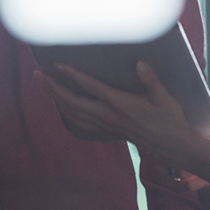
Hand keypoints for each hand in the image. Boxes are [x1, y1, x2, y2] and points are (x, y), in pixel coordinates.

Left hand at [34, 61, 198, 163]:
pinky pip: (79, 122)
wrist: (172, 145)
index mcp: (120, 104)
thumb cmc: (169, 118)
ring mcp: (105, 124)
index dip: (72, 75)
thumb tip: (140, 64)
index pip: (90, 87)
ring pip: (72, 112)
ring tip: (43, 85)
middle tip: (38, 74)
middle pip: (72, 101)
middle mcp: (108, 115)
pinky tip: (59, 105)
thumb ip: (150, 80)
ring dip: (55, 98)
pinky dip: (66, 112)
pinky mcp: (106, 130)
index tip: (57, 65)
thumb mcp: (163, 97)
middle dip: (52, 87)